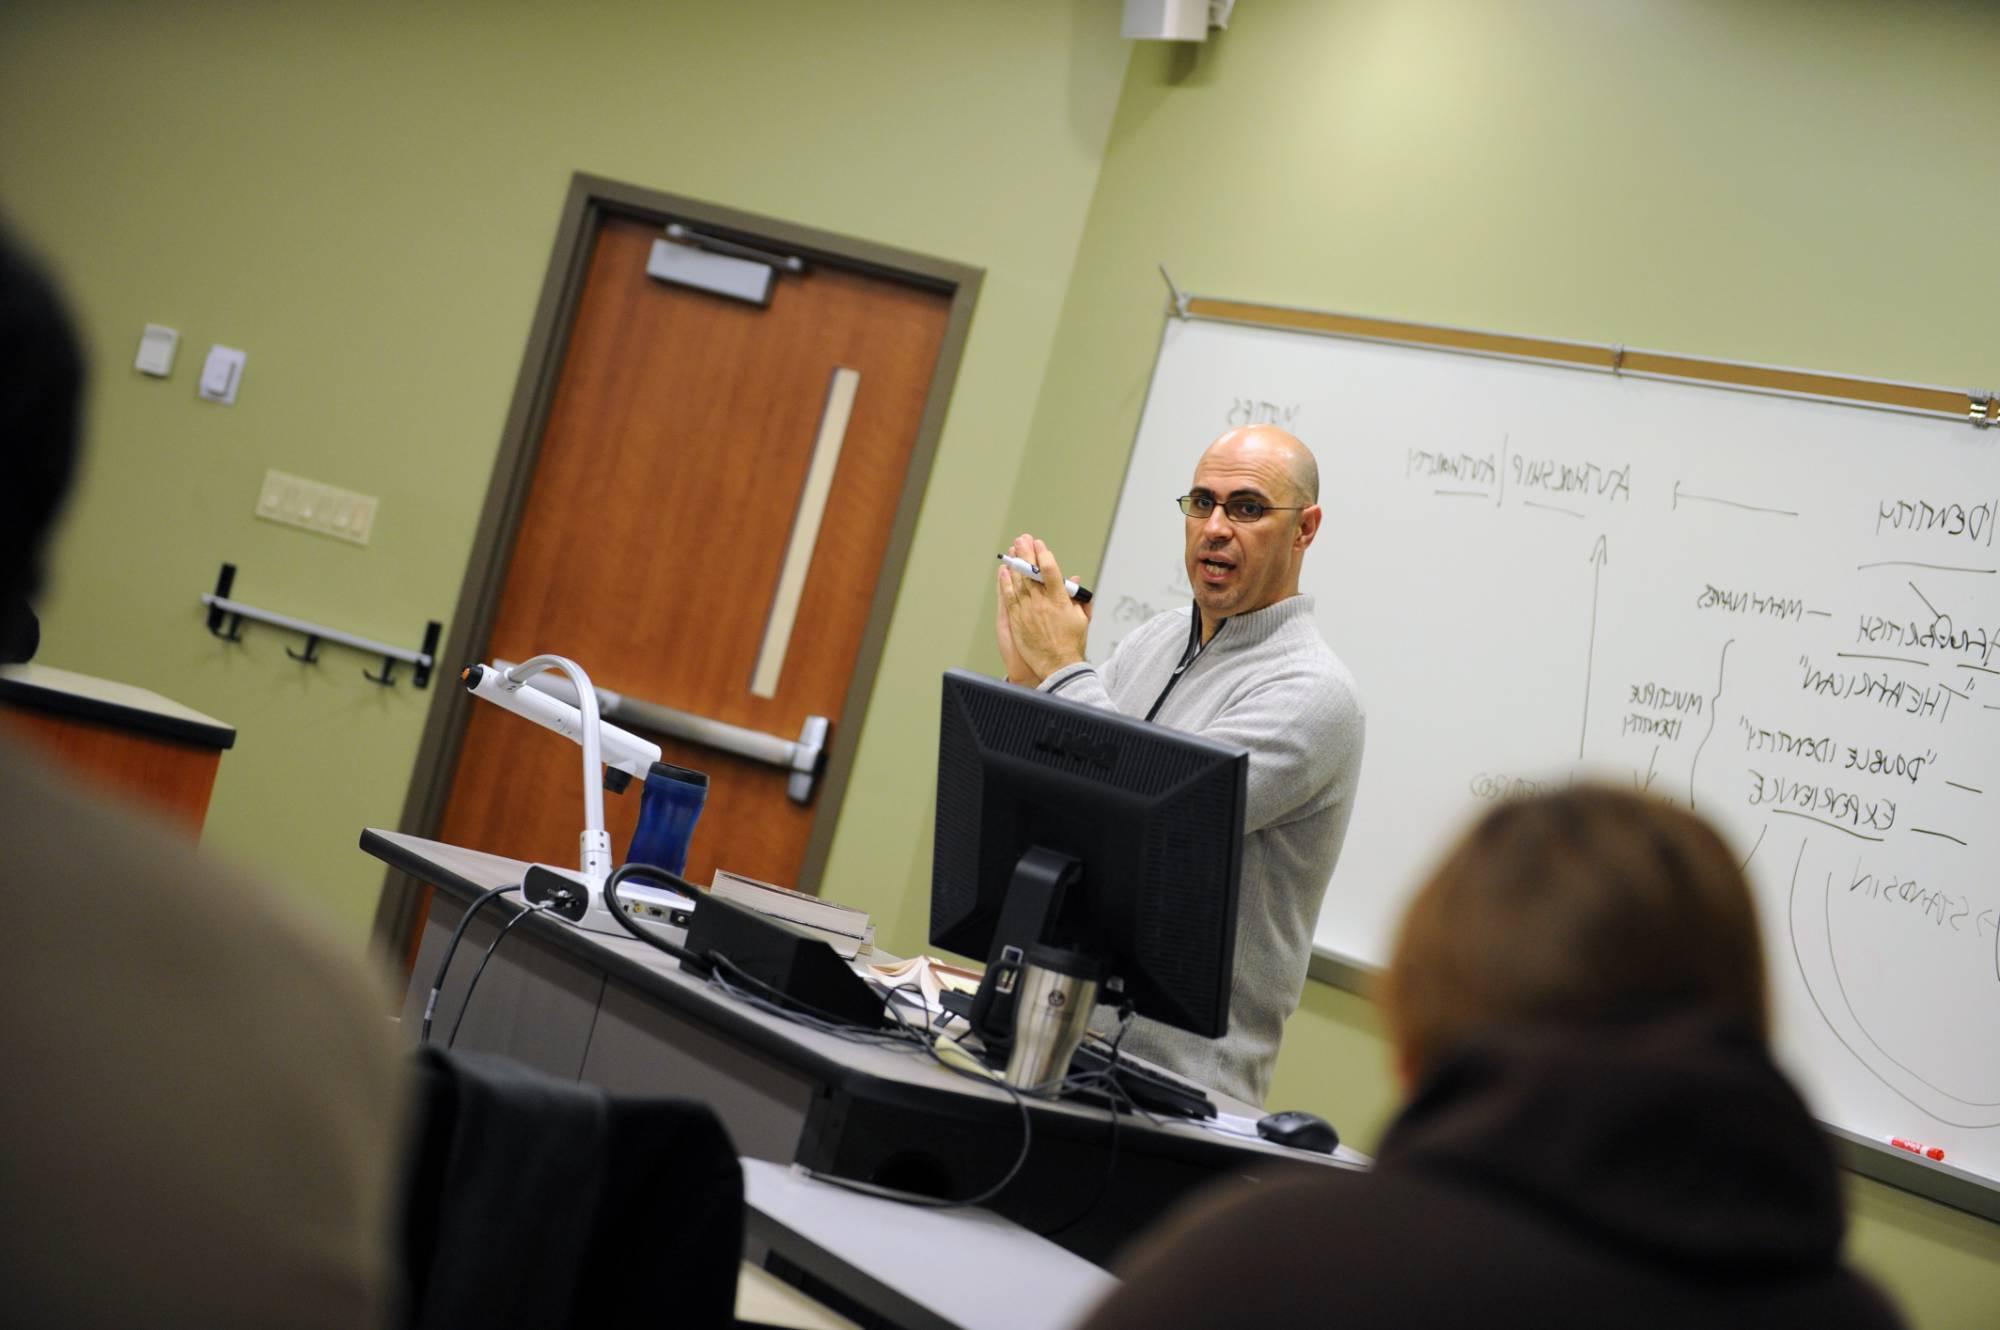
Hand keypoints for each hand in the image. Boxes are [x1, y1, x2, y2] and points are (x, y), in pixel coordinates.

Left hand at [997, 533, 1089, 683]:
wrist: (1057, 666)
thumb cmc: (1071, 644)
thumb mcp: (1081, 618)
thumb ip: (1078, 598)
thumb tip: (1073, 579)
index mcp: (1060, 600)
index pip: (1050, 570)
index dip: (1043, 555)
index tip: (1039, 545)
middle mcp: (1042, 603)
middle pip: (1031, 572)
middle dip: (1026, 553)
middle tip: (1022, 539)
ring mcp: (1027, 611)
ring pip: (1018, 582)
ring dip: (1015, 563)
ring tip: (1013, 549)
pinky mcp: (1016, 620)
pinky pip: (1009, 597)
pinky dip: (1005, 582)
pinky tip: (1004, 571)